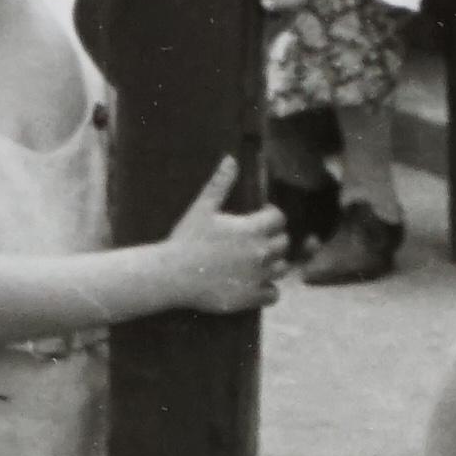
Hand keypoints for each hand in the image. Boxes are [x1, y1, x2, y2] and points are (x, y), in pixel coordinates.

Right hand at [165, 162, 288, 313]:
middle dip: (274, 238)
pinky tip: (255, 282)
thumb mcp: (203, 207)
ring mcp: (258, 277)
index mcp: (252, 229)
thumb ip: (221, 183)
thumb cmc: (186, 239)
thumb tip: (231, 159)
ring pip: (282, 268)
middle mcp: (260, 253)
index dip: (271, 216)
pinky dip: (269, 288)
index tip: (261, 217)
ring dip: (274, 263)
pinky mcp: (251, 297)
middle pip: (283, 243)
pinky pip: (274, 294)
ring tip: (257, 261)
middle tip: (257, 239)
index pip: (279, 219)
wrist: (172, 275)